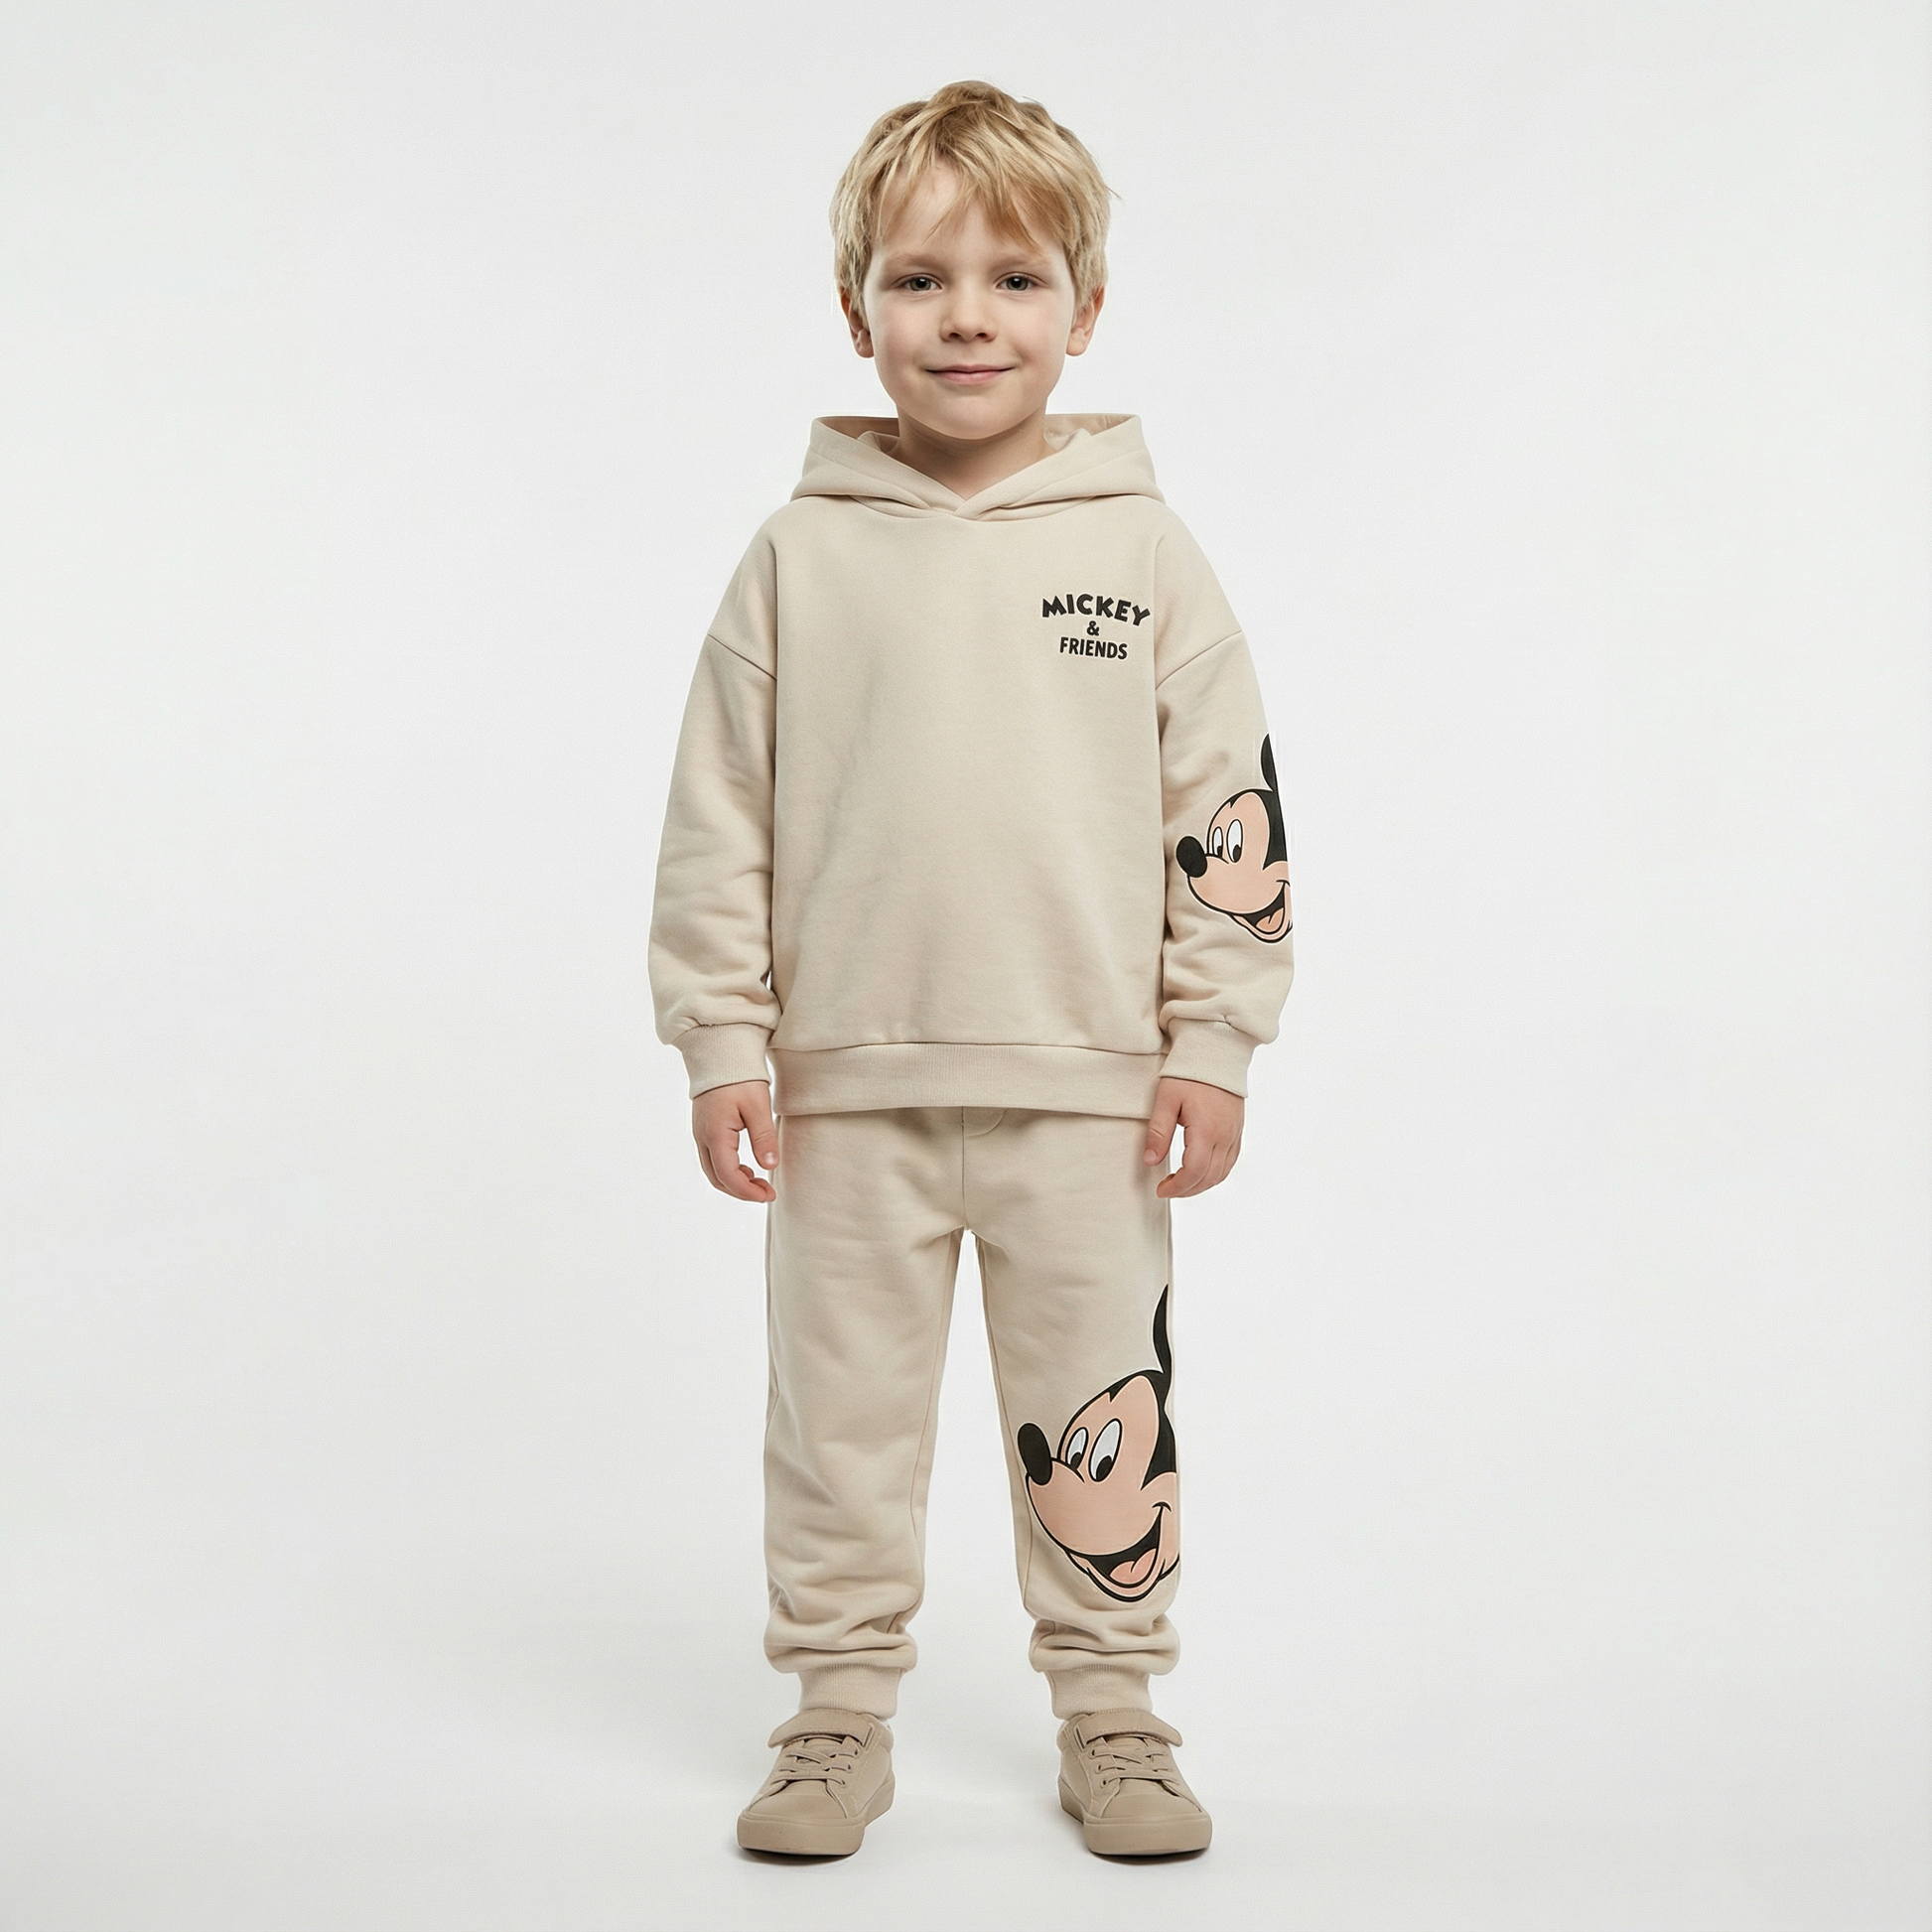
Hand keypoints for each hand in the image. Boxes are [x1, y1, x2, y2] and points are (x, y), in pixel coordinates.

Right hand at [692, 1080, 779, 1201]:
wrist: (720, 1053)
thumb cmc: (740, 1077)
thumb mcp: (758, 1106)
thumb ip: (763, 1138)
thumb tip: (769, 1166)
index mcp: (715, 1134)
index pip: (728, 1176)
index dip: (748, 1191)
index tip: (768, 1195)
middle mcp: (702, 1137)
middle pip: (717, 1178)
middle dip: (741, 1191)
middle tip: (766, 1192)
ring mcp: (700, 1134)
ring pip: (712, 1171)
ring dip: (734, 1182)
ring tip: (758, 1181)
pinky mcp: (703, 1129)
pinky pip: (712, 1159)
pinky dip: (728, 1170)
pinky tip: (746, 1167)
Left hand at [1144, 1077, 1243, 1197]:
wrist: (1216, 1052)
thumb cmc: (1188, 1073)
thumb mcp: (1166, 1100)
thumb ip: (1158, 1132)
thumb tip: (1150, 1162)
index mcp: (1207, 1130)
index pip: (1194, 1172)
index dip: (1177, 1187)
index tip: (1161, 1190)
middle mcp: (1225, 1135)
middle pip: (1210, 1177)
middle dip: (1187, 1190)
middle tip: (1167, 1188)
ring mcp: (1234, 1133)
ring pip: (1222, 1173)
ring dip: (1202, 1185)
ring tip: (1181, 1183)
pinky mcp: (1238, 1129)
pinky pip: (1230, 1161)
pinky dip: (1215, 1173)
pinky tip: (1200, 1172)